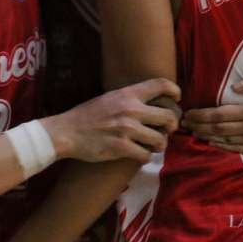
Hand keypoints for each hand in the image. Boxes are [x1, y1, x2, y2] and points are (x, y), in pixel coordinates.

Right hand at [43, 78, 179, 163]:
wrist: (66, 132)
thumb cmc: (87, 115)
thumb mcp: (109, 98)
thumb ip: (130, 99)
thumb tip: (152, 105)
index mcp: (127, 94)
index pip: (160, 84)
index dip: (175, 91)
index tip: (176, 99)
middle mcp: (130, 109)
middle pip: (169, 117)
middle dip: (172, 126)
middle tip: (166, 130)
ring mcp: (126, 129)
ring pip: (160, 140)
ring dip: (159, 145)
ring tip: (151, 145)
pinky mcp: (121, 148)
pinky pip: (146, 155)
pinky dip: (144, 156)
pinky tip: (137, 154)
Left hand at [181, 77, 242, 154]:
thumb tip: (233, 87)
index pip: (218, 114)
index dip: (201, 115)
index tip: (189, 114)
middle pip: (218, 128)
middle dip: (199, 125)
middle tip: (185, 124)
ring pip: (224, 140)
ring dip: (207, 136)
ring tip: (193, 132)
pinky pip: (236, 149)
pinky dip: (221, 146)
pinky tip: (211, 142)